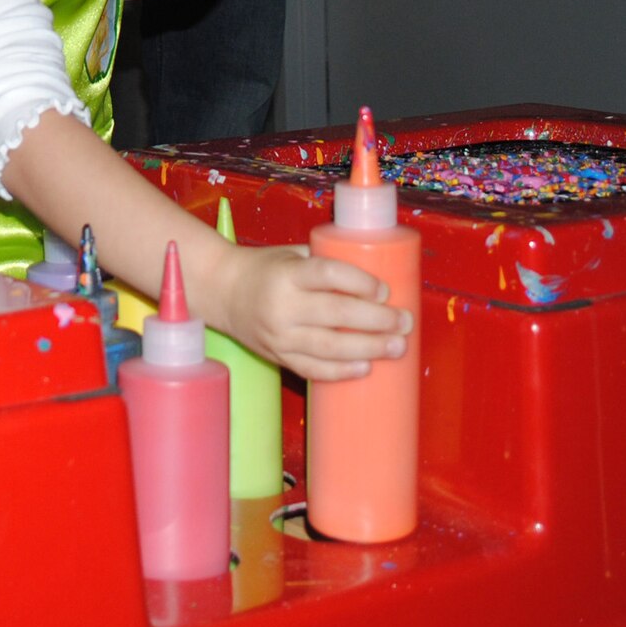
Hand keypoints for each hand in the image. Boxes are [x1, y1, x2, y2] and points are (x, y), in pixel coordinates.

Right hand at [221, 245, 412, 381]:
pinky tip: (365, 368)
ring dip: (369, 348)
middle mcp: (282, 305)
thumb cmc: (264, 269)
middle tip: (405, 322)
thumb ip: (327, 266)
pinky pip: (313, 369)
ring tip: (397, 347)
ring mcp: (279, 335)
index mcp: (287, 273)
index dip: (361, 282)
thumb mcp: (292, 255)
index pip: (329, 275)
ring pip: (330, 347)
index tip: (385, 291)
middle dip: (378, 320)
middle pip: (337, 313)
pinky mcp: (277, 355)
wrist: (220, 291)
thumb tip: (379, 280)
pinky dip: (341, 371)